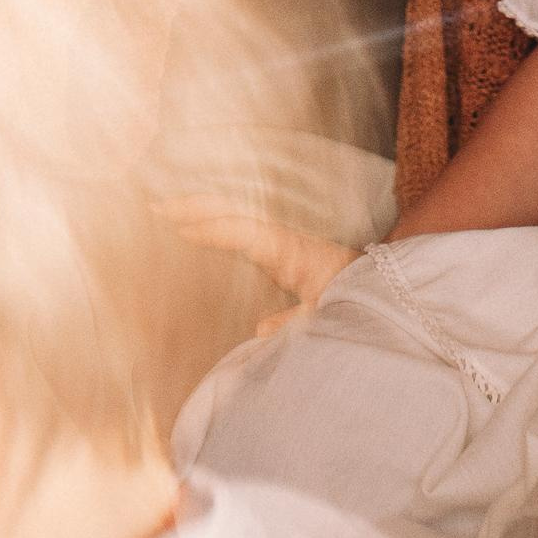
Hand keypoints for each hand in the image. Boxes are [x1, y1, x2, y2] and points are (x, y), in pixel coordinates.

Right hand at [165, 202, 356, 335]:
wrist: (382, 283)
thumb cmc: (353, 299)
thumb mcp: (324, 317)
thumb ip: (292, 325)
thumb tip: (258, 331)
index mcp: (289, 249)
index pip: (245, 231)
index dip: (213, 229)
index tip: (181, 230)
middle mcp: (282, 235)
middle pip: (234, 211)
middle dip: (195, 206)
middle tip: (156, 207)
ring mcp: (280, 234)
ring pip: (235, 212)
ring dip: (202, 207)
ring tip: (166, 206)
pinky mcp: (280, 240)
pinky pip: (242, 221)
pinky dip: (217, 217)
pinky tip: (196, 219)